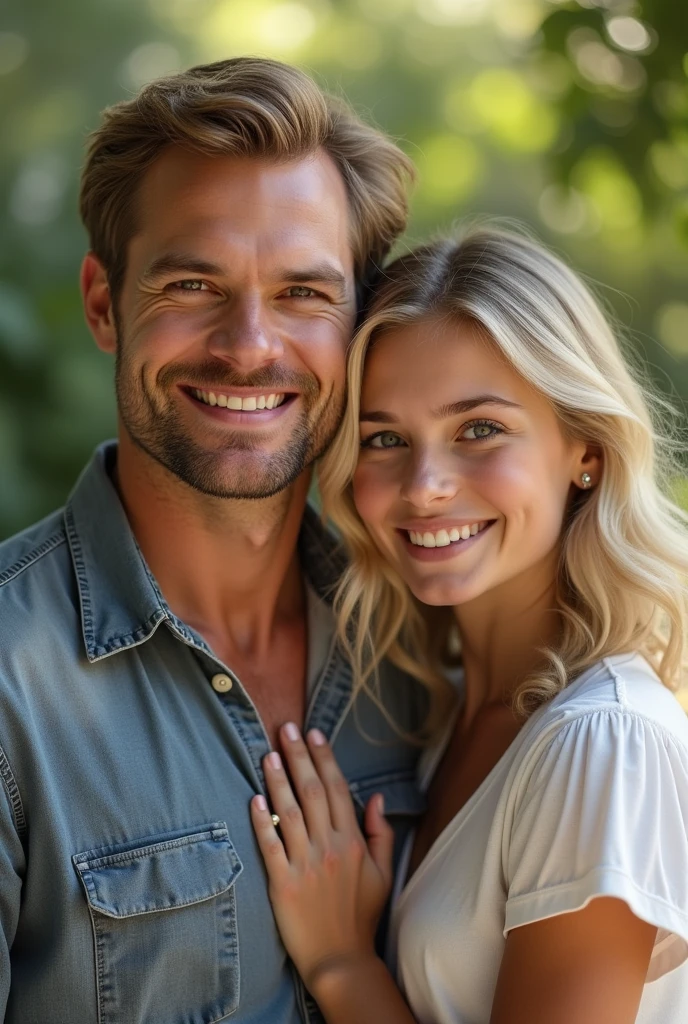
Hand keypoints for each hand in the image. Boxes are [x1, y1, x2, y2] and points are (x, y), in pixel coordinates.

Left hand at [250, 724, 393, 994]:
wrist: (341, 959)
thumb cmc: (361, 915)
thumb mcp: (384, 873)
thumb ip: (380, 833)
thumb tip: (376, 797)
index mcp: (353, 842)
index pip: (337, 789)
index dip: (324, 759)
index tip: (315, 734)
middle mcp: (329, 848)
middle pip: (312, 792)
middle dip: (299, 756)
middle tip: (286, 728)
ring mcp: (304, 865)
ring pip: (289, 812)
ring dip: (278, 780)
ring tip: (268, 753)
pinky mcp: (282, 884)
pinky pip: (270, 846)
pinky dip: (262, 821)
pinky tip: (254, 799)